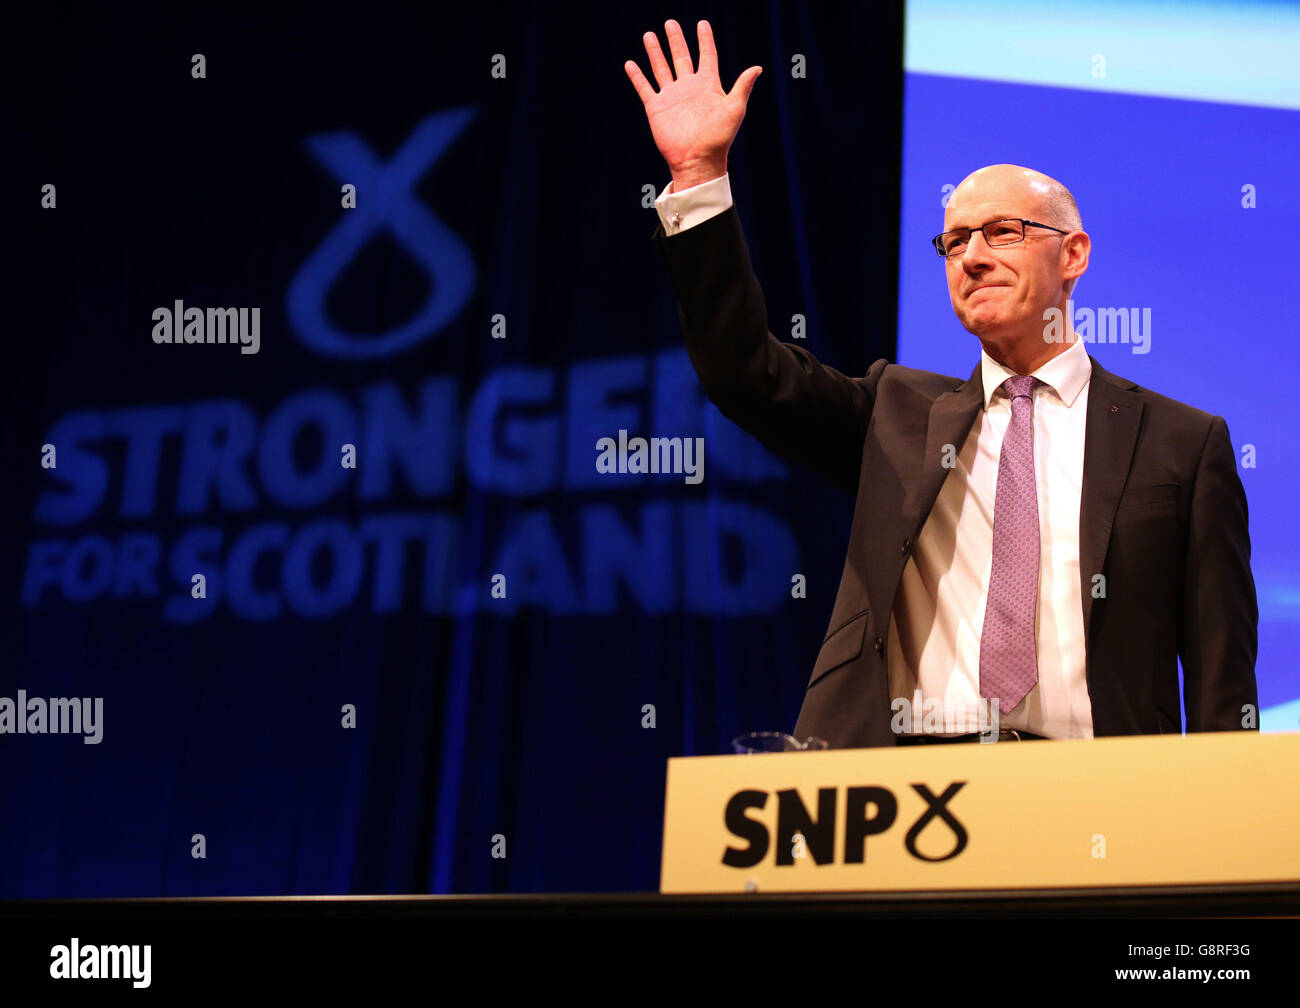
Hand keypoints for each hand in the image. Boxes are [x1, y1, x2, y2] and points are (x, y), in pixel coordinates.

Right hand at [625, 19, 761, 191]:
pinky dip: (637, 76)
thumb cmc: (719, 137)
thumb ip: (743, 86)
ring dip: (655, 52)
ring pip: (661, 68)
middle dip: (676, 40)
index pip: (707, 56)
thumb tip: (758, 68)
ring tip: (649, 35)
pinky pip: (645, 88)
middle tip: (670, 23)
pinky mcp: (656, 108)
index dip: (705, 39)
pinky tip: (630, 64)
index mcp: (707, 85)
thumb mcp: (735, 109)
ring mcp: (671, 97)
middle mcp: (688, 88)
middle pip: (681, 57)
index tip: (702, 24)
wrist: (697, 160)